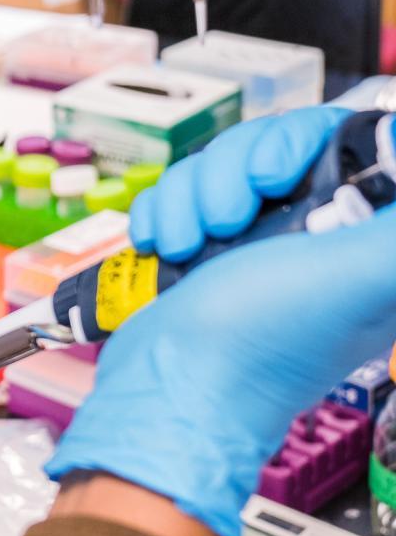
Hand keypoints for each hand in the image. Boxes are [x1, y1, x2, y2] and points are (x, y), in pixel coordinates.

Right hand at [48, 107, 395, 535]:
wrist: (165, 391)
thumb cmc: (256, 346)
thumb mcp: (351, 277)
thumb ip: (391, 236)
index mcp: (365, 244)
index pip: (349, 147)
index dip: (302, 144)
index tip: (275, 173)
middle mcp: (318, 242)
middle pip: (277, 148)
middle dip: (234, 173)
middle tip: (225, 220)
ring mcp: (259, 246)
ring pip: (225, 166)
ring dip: (190, 195)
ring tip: (184, 243)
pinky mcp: (209, 252)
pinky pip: (186, 192)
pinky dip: (166, 210)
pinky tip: (162, 243)